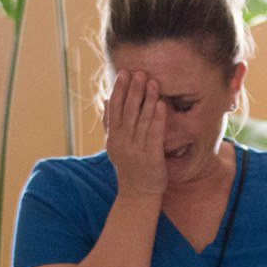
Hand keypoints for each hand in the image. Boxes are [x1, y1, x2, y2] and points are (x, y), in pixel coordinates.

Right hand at [104, 71, 168, 197]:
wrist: (137, 194)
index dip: (119, 90)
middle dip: (134, 90)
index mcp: (114, 138)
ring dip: (147, 100)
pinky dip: (158, 118)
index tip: (124, 73)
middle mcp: (123, 142)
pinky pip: (155, 134)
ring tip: (152, 82)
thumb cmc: (129, 167)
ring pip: (142, 120)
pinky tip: (161, 104)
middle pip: (128, 111)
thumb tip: (105, 100)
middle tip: (139, 72)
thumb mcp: (114, 146)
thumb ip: (110, 123)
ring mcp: (137, 149)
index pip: (115, 109)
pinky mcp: (151, 157)